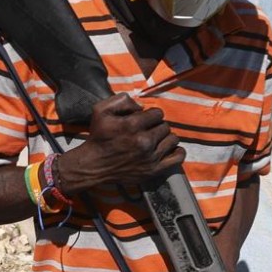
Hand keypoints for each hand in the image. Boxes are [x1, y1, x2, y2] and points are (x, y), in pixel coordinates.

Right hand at [56, 93, 184, 194]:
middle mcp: (144, 141)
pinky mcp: (154, 170)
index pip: (157, 113)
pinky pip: (177, 158)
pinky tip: (168, 148)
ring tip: (154, 140)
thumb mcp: (101, 110)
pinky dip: (177, 151)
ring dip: (165, 137)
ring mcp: (151, 157)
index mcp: (132, 125)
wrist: (94, 165)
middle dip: (156, 126)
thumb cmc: (98, 137)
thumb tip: (141, 106)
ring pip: (172, 139)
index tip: (143, 120)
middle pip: (165, 126)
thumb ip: (122, 100)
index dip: (151, 115)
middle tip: (146, 131)